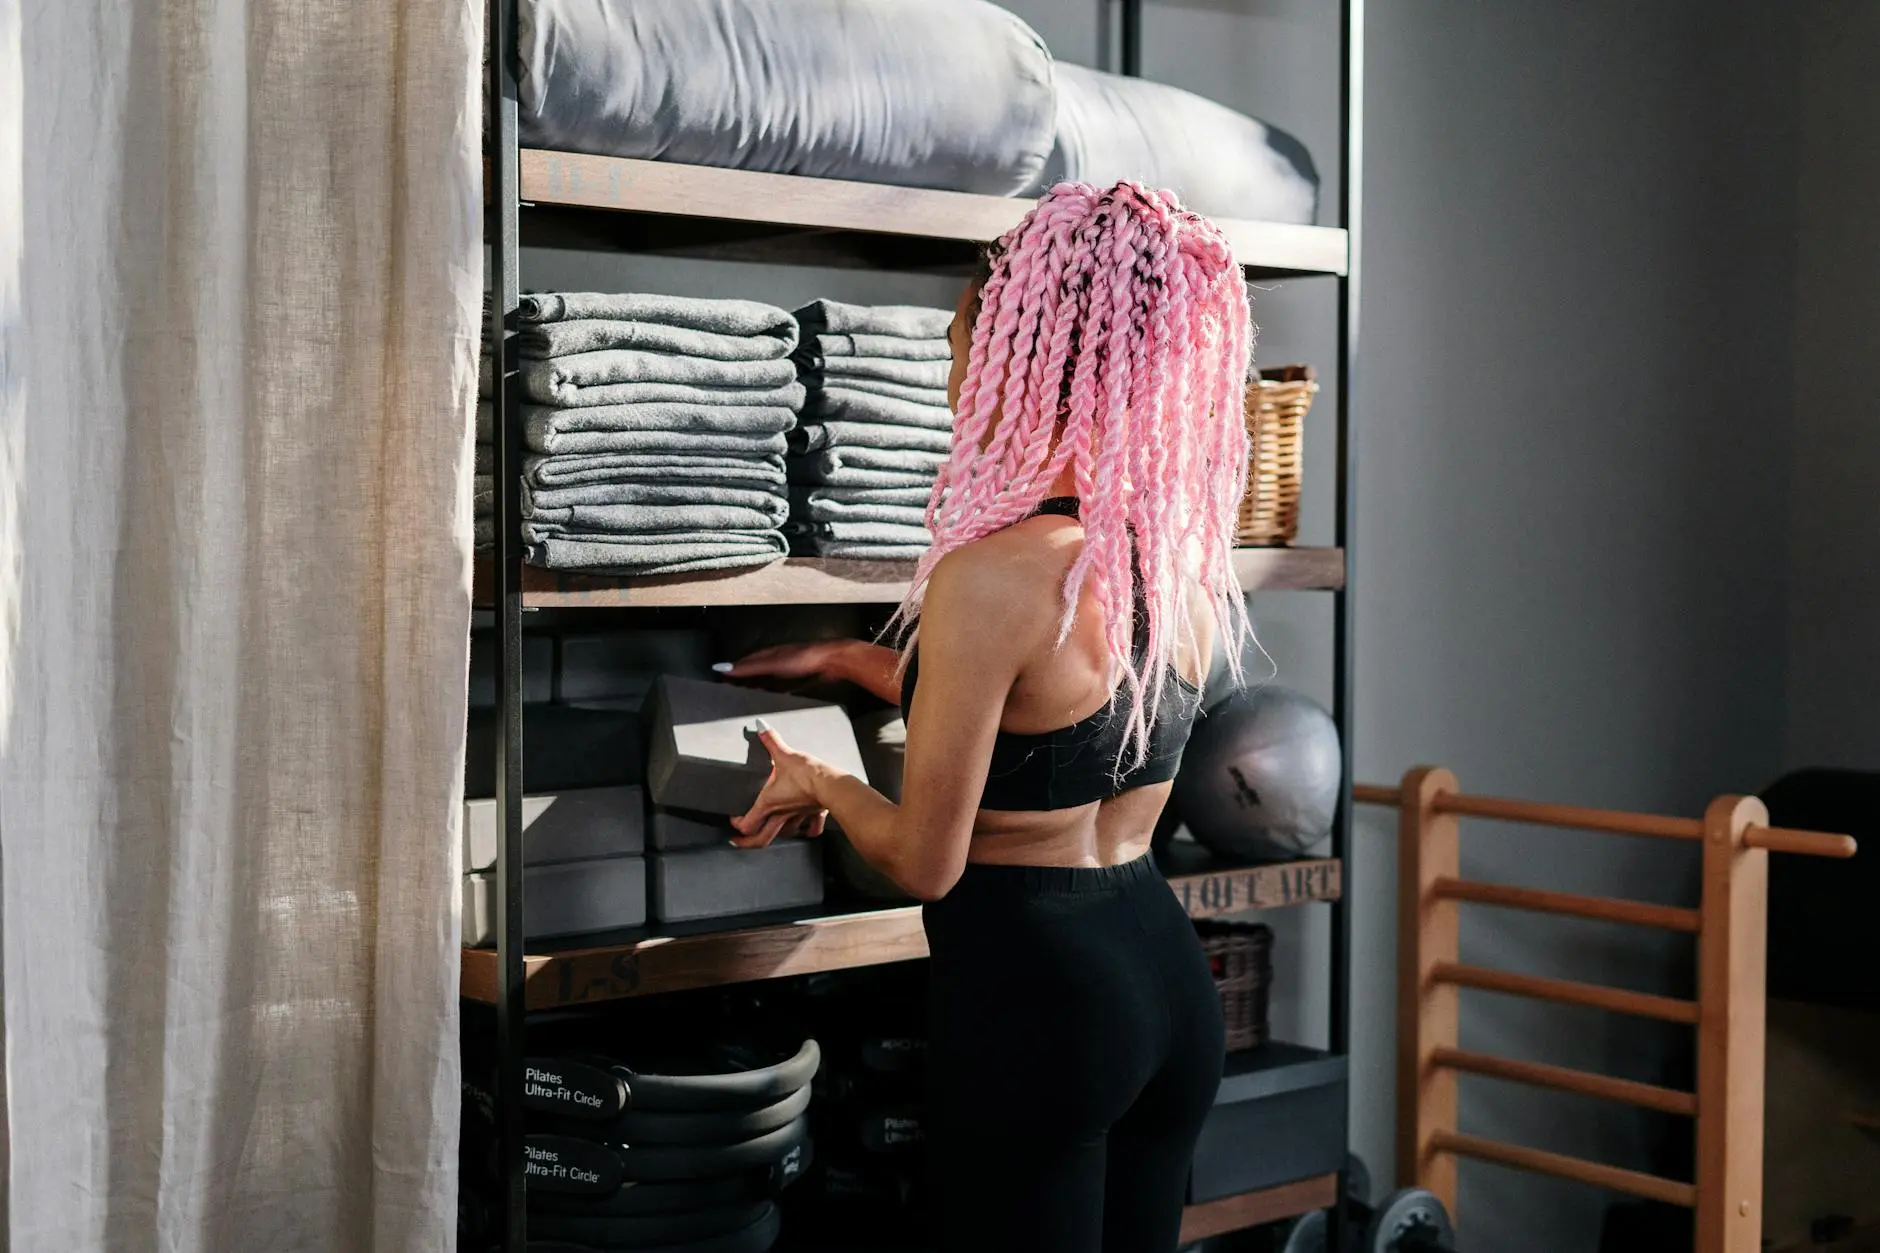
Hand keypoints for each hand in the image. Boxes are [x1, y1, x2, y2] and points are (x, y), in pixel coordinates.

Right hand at [724, 640, 856, 685]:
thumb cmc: (802, 658)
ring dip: (755, 689)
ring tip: (744, 698)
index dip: (731, 671)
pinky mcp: (795, 680)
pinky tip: (768, 699)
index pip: (743, 663)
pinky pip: (778, 688)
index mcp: (766, 654)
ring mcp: (785, 671)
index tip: (719, 679)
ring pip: (765, 681)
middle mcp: (774, 661)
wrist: (830, 662)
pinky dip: (770, 693)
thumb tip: (722, 667)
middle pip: (753, 673)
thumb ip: (748, 668)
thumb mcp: (771, 664)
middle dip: (742, 682)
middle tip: (729, 692)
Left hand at [731, 726, 835, 847]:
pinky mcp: (814, 814)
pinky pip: (811, 829)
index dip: (738, 824)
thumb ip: (770, 740)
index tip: (734, 819)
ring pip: (785, 835)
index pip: (747, 823)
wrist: (831, 784)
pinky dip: (807, 831)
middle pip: (761, 839)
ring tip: (771, 832)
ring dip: (776, 835)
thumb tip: (760, 725)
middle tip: (739, 842)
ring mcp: (798, 817)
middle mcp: (781, 814)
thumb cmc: (806, 774)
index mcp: (769, 803)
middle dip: (747, 843)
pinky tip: (805, 830)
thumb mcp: (784, 754)